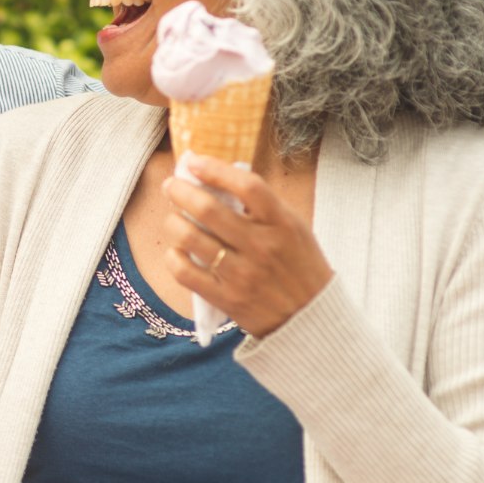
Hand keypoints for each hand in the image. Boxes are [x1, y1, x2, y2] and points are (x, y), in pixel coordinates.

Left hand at [161, 154, 333, 337]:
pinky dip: (173, 257)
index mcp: (282, 224)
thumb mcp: (294, 229)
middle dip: (180, 191)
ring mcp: (242, 274)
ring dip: (173, 222)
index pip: (247, 186)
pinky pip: (185, 272)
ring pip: (190, 238)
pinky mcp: (226, 298)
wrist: (312, 320)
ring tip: (173, 218)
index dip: (216, 169)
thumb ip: (262, 206)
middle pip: (209, 210)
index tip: (195, 161)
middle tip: (171, 185)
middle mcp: (262, 246)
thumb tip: (217, 178)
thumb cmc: (300, 267)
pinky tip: (177, 250)